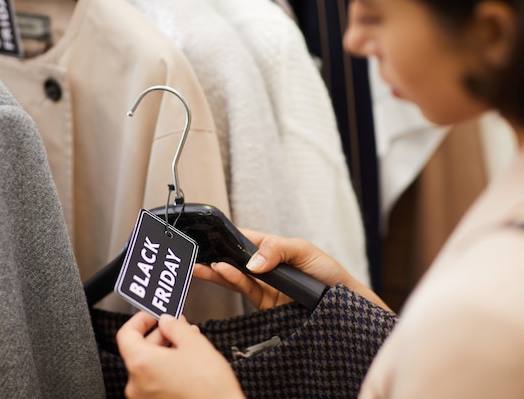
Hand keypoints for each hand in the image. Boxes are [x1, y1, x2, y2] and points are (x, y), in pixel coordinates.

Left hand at [116, 311, 245, 398]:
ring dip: (164, 352)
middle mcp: (136, 385)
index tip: (152, 315)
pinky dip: (166, 370)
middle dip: (158, 336)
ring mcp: (144, 398)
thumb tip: (167, 321)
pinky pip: (155, 382)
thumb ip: (175, 326)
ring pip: (148, 367)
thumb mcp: (195, 344)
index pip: (126, 334)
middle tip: (175, 327)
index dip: (140, 320)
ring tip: (186, 345)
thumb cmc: (209, 388)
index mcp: (141, 364)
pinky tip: (185, 364)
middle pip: (138, 351)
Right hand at [194, 228, 389, 310]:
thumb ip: (277, 250)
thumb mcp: (304, 251)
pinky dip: (233, 281)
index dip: (225, 237)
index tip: (208, 235)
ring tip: (202, 266)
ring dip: (217, 271)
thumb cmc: (328, 273)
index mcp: (272, 248)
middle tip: (194, 254)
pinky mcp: (264, 303)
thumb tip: (253, 261)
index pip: (243, 239)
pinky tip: (223, 273)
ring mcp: (263, 284)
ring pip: (234, 276)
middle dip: (213, 256)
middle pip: (233, 259)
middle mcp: (264, 266)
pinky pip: (245, 290)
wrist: (345, 303)